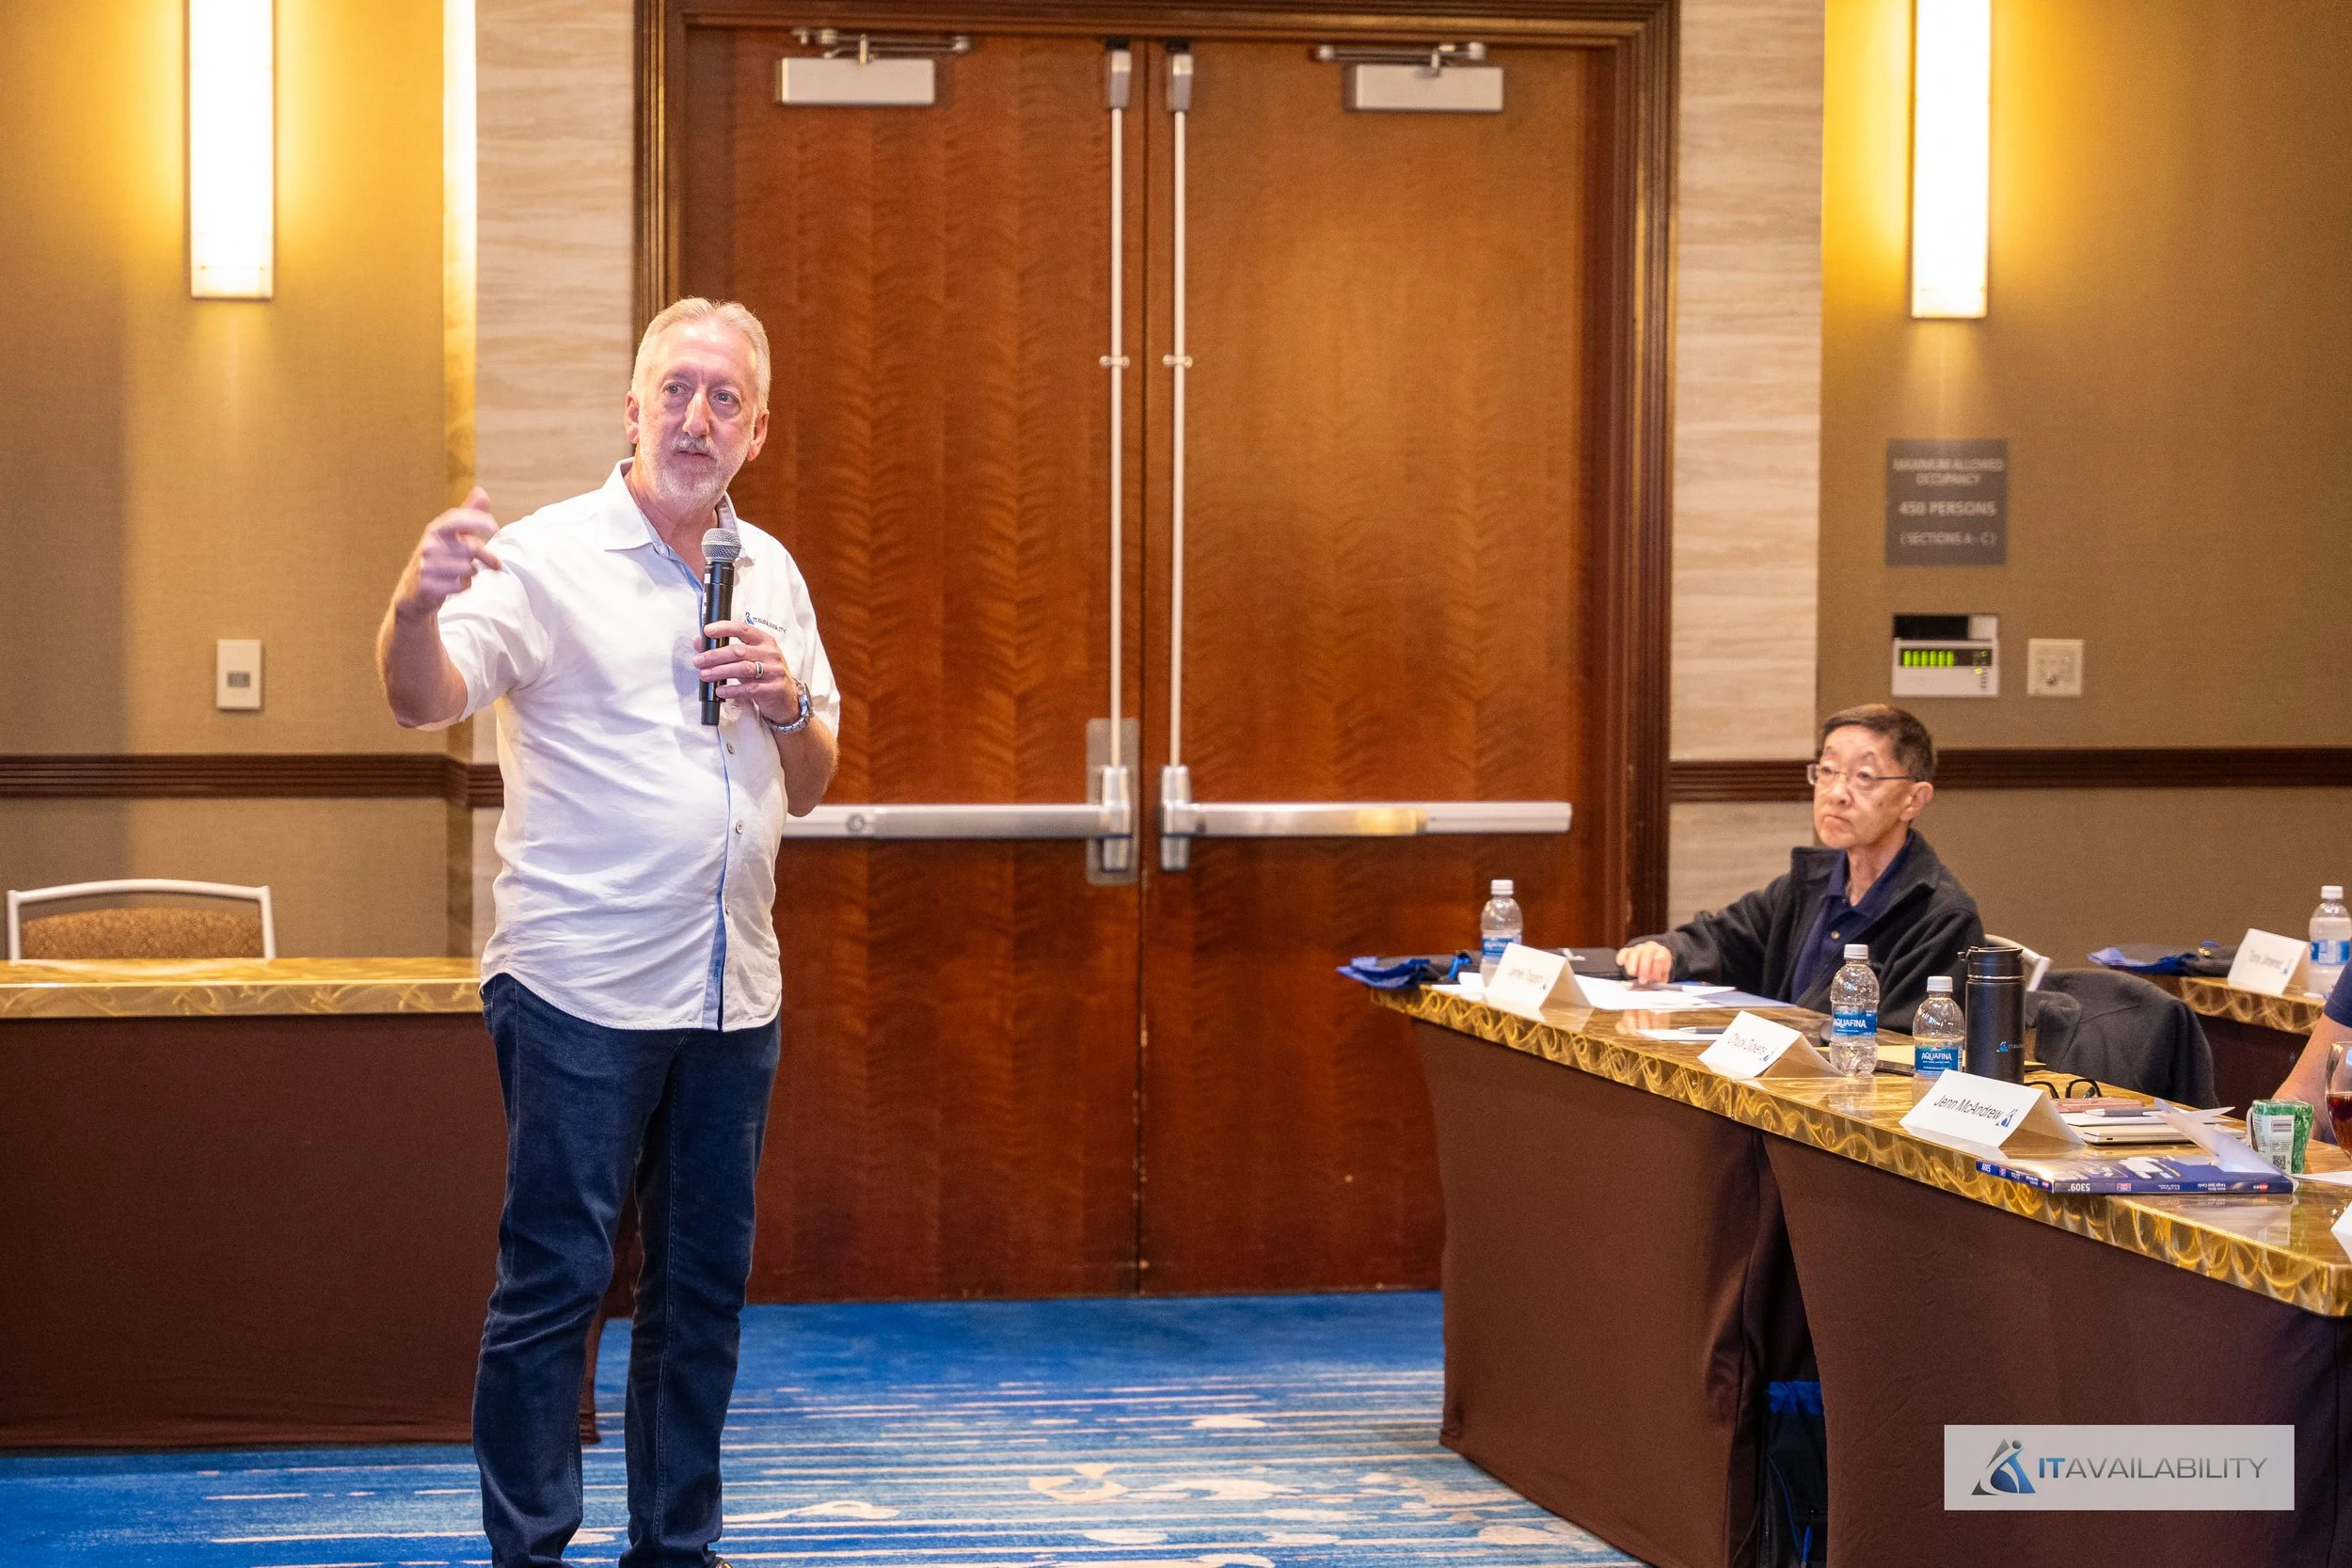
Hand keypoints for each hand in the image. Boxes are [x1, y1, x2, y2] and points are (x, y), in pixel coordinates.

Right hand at [395, 487, 500, 617]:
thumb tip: (481, 491)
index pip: (457, 519)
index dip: (477, 520)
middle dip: (488, 557)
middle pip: (469, 548)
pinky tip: (457, 584)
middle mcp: (428, 545)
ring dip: (472, 573)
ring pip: (466, 568)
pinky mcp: (426, 585)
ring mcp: (425, 565)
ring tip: (464, 573)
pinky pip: (458, 586)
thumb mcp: (450, 535)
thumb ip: (467, 515)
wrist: (413, 589)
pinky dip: (464, 587)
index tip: (494, 527)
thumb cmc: (439, 558)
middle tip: (497, 564)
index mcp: (435, 529)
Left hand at [693, 618, 800, 722]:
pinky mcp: (774, 688)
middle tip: (699, 661)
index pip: (743, 629)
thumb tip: (699, 642)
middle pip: (739, 651)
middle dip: (715, 656)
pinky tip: (720, 690)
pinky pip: (750, 688)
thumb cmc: (764, 675)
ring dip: (720, 672)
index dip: (724, 628)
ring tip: (704, 675)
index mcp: (764, 641)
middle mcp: (771, 653)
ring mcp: (774, 671)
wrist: (786, 698)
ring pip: (743, 669)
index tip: (707, 631)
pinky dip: (732, 690)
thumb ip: (725, 650)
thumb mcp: (747, 659)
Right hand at [1615, 941, 1675, 984]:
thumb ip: (1661, 978)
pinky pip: (1623, 951)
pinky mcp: (1628, 950)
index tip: (1655, 976)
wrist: (1653, 959)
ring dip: (1632, 964)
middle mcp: (1651, 948)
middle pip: (1646, 954)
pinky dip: (1621, 957)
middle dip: (1644, 969)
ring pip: (1634, 953)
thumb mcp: (1664, 974)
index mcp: (1663, 952)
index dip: (1658, 965)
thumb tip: (1657, 983)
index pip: (1661, 956)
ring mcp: (1639, 948)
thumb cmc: (1658, 969)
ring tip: (1632, 974)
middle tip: (1643, 981)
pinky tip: (1620, 963)